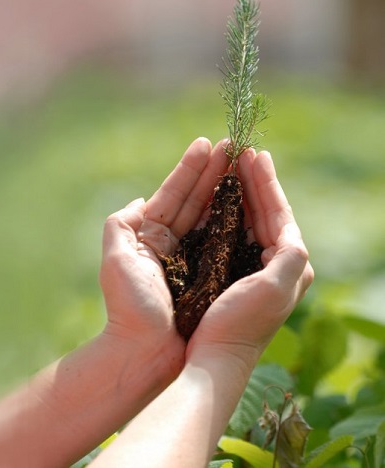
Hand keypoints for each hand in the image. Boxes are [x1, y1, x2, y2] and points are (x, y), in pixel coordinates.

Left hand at [99, 137, 229, 378]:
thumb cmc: (127, 307)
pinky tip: (247, 199)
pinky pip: (225, 241)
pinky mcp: (211, 275)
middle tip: (235, 145)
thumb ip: (121, 223)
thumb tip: (141, 201)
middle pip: (197, 199)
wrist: (143, 353)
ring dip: (227, 188)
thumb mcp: (116, 258)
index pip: (173, 193)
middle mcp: (173, 243)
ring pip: (213, 215)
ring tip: (244, 162)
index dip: (190, 168)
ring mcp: (193, 258)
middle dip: (215, 172)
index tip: (207, 144)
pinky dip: (234, 219)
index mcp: (151, 235)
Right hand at [188, 148, 313, 365]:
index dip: (266, 182)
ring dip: (240, 191)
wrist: (215, 356)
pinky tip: (219, 198)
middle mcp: (276, 262)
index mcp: (290, 263)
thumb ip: (290, 255)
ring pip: (248, 218)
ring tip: (232, 166)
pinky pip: (233, 232)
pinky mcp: (233, 270)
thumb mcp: (275, 289)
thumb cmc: (241, 325)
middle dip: (253, 181)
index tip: (254, 154)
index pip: (278, 212)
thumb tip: (292, 232)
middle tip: (242, 151)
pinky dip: (227, 211)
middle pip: (265, 211)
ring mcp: (254, 266)